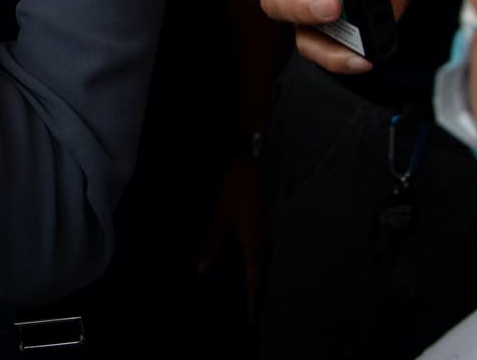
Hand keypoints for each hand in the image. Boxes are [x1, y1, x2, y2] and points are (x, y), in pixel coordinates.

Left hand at [196, 155, 266, 318]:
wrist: (256, 154)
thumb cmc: (236, 184)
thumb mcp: (219, 213)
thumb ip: (212, 242)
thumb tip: (202, 271)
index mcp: (256, 240)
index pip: (254, 277)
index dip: (253, 300)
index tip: (253, 321)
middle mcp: (270, 238)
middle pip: (267, 273)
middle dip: (262, 294)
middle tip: (258, 314)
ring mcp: (275, 228)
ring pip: (271, 260)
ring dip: (265, 278)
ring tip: (261, 295)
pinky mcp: (274, 218)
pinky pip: (271, 247)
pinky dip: (266, 260)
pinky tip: (261, 264)